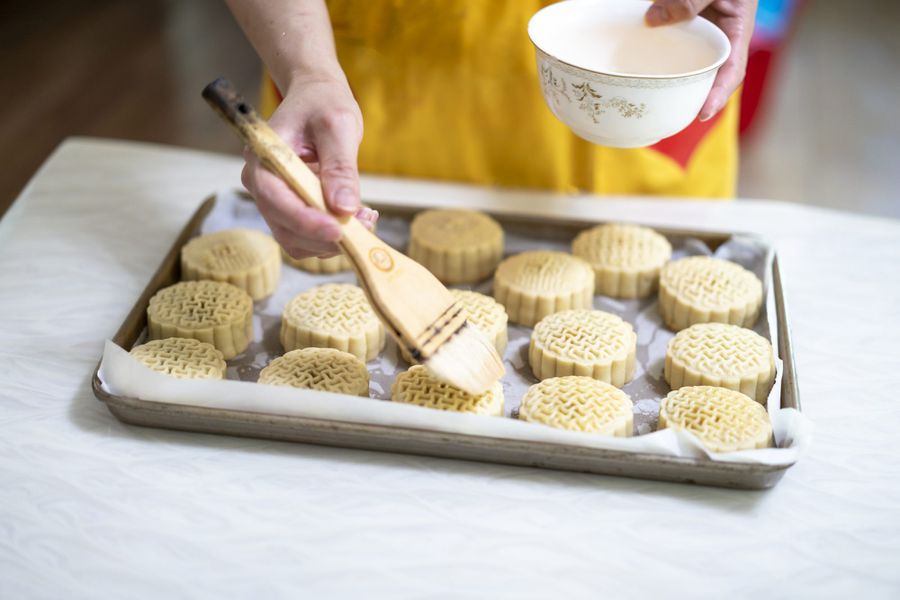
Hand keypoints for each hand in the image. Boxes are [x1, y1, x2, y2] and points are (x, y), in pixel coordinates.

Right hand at [241, 74, 377, 258]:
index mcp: (263, 158)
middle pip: (285, 226)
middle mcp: (262, 184)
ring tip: (366, 218)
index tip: (337, 230)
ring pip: (297, 239)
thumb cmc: (323, 104)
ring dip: (332, 240)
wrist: (318, 99)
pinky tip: (358, 217)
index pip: (275, 198)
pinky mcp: (294, 210)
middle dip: (324, 235)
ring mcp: (276, 200)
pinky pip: (309, 236)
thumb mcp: (337, 127)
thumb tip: (343, 207)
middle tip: (365, 226)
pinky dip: (334, 236)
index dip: (305, 220)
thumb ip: (340, 167)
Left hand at [645, 0, 757, 120]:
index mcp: (736, 31)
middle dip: (689, 98)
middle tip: (667, 117)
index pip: (732, 71)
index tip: (702, 114)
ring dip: (667, 81)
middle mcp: (717, 39)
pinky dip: (654, 56)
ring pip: (684, 63)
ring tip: (646, 100)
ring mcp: (699, 34)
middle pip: (705, 76)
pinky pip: (668, 45)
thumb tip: (653, 20)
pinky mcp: (682, 26)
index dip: (719, 95)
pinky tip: (634, 66)